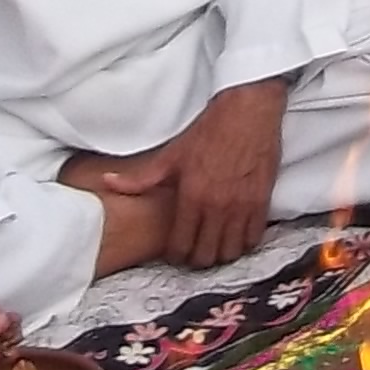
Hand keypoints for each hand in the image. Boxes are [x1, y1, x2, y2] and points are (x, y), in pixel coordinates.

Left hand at [81, 79, 285, 267]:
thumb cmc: (209, 130)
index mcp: (191, 196)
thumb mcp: (171, 154)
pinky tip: (237, 234)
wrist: (247, 110)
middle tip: (194, 252)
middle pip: (205, 256)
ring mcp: (241, 206)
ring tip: (215, 245)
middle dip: (196, 259)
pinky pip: (254, 238)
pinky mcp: (261, 202)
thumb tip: (108, 182)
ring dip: (221, 253)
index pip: (179, 246)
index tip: (175, 251)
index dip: (175, 255)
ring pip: (230, 252)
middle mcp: (216, 206)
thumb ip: (140, 178)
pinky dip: (244, 242)